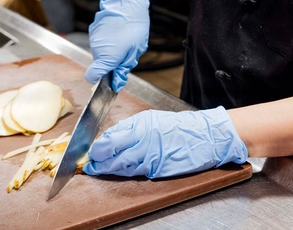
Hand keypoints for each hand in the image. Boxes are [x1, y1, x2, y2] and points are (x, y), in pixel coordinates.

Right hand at [83, 0, 149, 91]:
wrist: (127, 0)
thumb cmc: (134, 25)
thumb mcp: (135, 51)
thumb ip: (124, 68)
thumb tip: (117, 83)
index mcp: (107, 56)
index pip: (92, 76)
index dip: (100, 82)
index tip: (110, 81)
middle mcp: (97, 48)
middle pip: (100, 65)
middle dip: (112, 65)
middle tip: (127, 55)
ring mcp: (94, 38)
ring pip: (101, 53)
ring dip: (111, 52)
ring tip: (125, 41)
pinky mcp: (94, 30)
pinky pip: (100, 43)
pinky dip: (108, 42)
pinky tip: (119, 33)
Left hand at [83, 107, 247, 177]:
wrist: (203, 137)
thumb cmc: (177, 126)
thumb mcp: (151, 119)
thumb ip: (130, 128)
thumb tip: (110, 137)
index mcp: (140, 127)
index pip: (110, 139)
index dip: (97, 148)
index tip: (90, 151)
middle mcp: (143, 143)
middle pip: (112, 156)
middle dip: (98, 162)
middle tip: (89, 166)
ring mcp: (150, 159)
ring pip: (122, 168)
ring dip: (108, 170)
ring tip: (98, 170)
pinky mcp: (157, 171)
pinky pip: (136, 173)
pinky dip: (125, 173)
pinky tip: (118, 172)